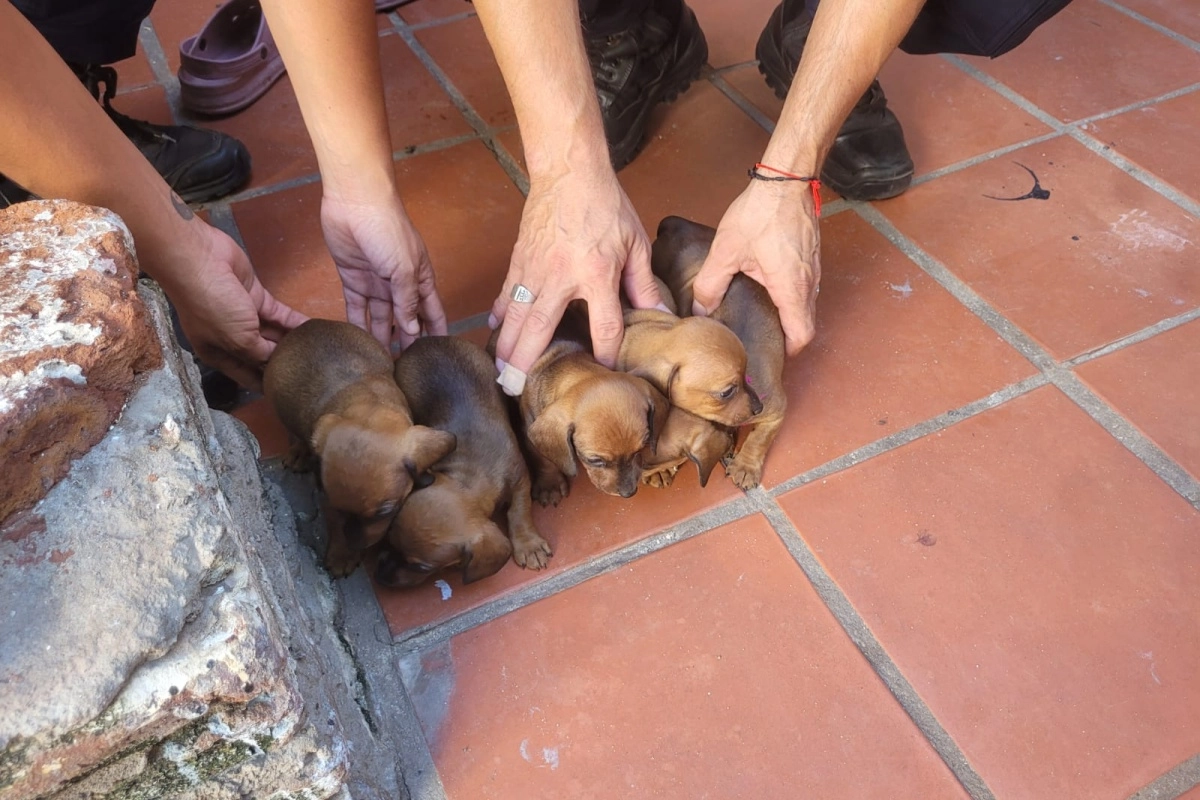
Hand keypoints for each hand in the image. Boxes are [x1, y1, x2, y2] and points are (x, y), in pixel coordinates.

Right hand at [170, 223, 307, 390]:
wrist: (200, 260)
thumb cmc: (211, 306)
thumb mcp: (237, 339)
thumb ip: (260, 354)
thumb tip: (279, 362)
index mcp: (218, 354)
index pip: (247, 375)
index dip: (266, 385)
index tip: (290, 393)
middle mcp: (232, 338)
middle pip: (263, 355)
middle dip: (284, 362)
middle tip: (313, 371)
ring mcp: (245, 316)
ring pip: (274, 334)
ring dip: (293, 341)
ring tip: (318, 352)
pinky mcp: (257, 297)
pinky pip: (280, 314)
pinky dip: (295, 322)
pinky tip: (313, 330)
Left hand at [320, 192, 447, 350]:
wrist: (355, 203)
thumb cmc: (388, 229)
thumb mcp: (404, 269)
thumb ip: (407, 301)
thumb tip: (411, 330)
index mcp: (420, 279)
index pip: (432, 313)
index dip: (435, 334)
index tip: (438, 359)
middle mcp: (400, 285)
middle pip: (405, 320)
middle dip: (407, 343)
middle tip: (405, 370)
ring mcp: (376, 284)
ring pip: (381, 319)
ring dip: (381, 339)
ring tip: (382, 364)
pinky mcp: (353, 281)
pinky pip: (357, 310)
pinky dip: (358, 326)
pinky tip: (359, 344)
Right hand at [491, 167, 660, 375]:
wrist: (569, 170)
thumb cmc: (606, 204)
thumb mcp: (635, 244)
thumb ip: (644, 284)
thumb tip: (662, 315)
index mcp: (597, 274)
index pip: (603, 326)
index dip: (605, 353)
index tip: (604, 371)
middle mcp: (562, 277)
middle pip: (541, 329)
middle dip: (527, 362)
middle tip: (514, 389)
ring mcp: (535, 270)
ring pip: (517, 316)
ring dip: (507, 346)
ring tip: (500, 372)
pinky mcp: (520, 260)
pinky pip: (507, 293)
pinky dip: (500, 313)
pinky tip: (495, 330)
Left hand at [692, 180, 820, 355]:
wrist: (786, 179)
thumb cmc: (762, 212)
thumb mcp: (726, 250)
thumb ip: (711, 284)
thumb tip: (700, 309)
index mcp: (791, 288)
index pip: (802, 334)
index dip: (790, 351)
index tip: (772, 355)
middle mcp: (809, 282)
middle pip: (805, 322)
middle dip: (787, 336)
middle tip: (762, 340)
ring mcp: (813, 268)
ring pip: (805, 303)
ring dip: (789, 314)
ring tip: (763, 318)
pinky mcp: (810, 255)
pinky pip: (804, 285)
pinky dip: (790, 295)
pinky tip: (768, 288)